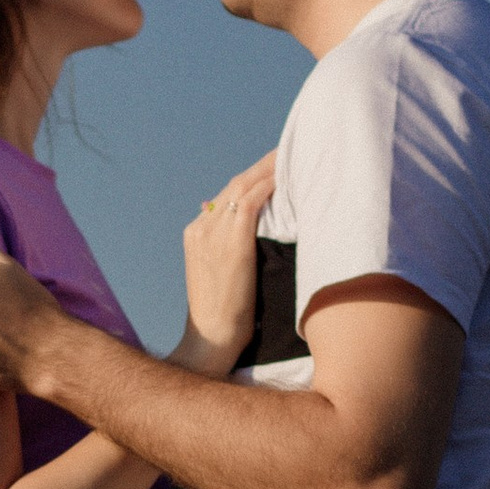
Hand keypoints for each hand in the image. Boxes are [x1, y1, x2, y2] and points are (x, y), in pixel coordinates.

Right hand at [178, 155, 277, 373]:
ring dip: (269, 168)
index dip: (252, 178)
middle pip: (235, 184)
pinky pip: (251, 201)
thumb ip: (229, 249)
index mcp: (196, 232)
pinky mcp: (230, 242)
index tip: (275, 166)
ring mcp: (212, 232)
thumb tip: (247, 231)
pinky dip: (268, 185)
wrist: (211, 337)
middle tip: (290, 151)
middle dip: (263, 166)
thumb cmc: (223, 314)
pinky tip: (286, 177)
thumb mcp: (221, 276)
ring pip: (244, 186)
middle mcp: (201, 226)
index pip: (227, 194)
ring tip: (292, 156)